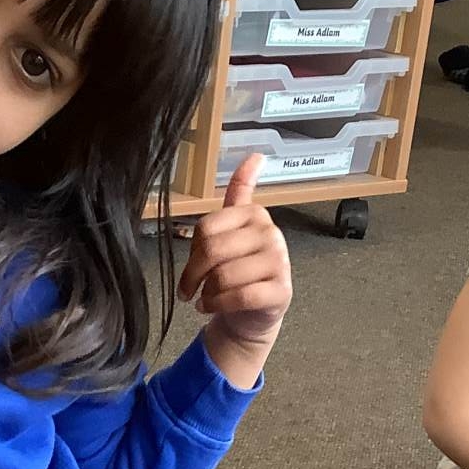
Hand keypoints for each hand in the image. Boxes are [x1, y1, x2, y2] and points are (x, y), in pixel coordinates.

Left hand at [178, 155, 292, 361]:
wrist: (254, 313)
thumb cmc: (238, 271)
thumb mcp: (233, 230)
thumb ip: (239, 193)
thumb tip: (256, 155)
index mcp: (254, 214)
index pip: (206, 228)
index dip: (191, 251)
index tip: (192, 265)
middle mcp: (270, 233)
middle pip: (213, 251)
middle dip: (192, 276)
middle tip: (188, 290)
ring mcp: (279, 262)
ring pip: (224, 276)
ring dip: (206, 294)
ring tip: (207, 298)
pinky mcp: (280, 291)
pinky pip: (238, 297)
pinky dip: (218, 306)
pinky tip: (213, 307)